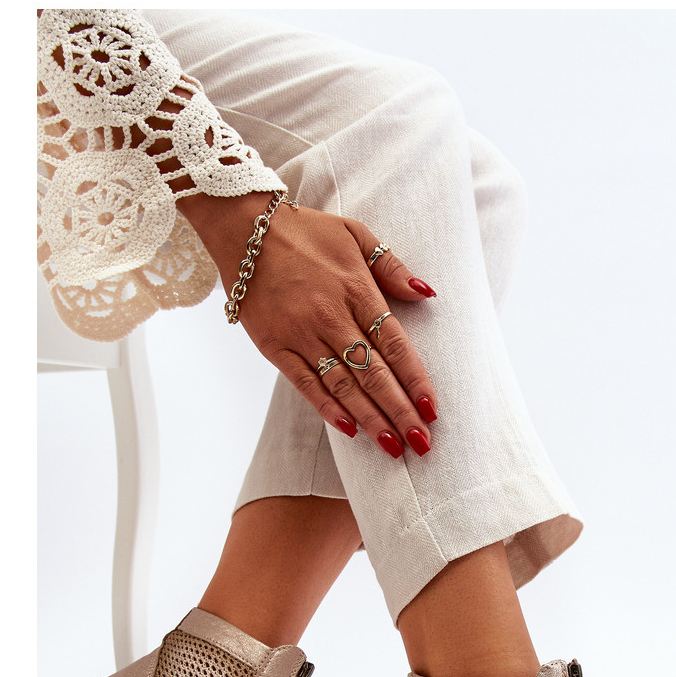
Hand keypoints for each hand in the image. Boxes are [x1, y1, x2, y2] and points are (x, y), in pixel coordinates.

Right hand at [181, 190, 438, 457]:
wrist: (243, 228)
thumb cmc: (305, 231)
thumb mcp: (356, 234)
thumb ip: (392, 267)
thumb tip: (427, 293)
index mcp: (356, 290)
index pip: (394, 344)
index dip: (415, 380)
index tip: (433, 409)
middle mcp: (331, 317)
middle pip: (374, 373)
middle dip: (400, 411)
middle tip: (422, 443)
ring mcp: (302, 335)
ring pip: (343, 386)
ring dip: (371, 419)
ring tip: (393, 448)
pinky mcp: (275, 347)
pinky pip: (305, 384)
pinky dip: (327, 408)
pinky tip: (349, 431)